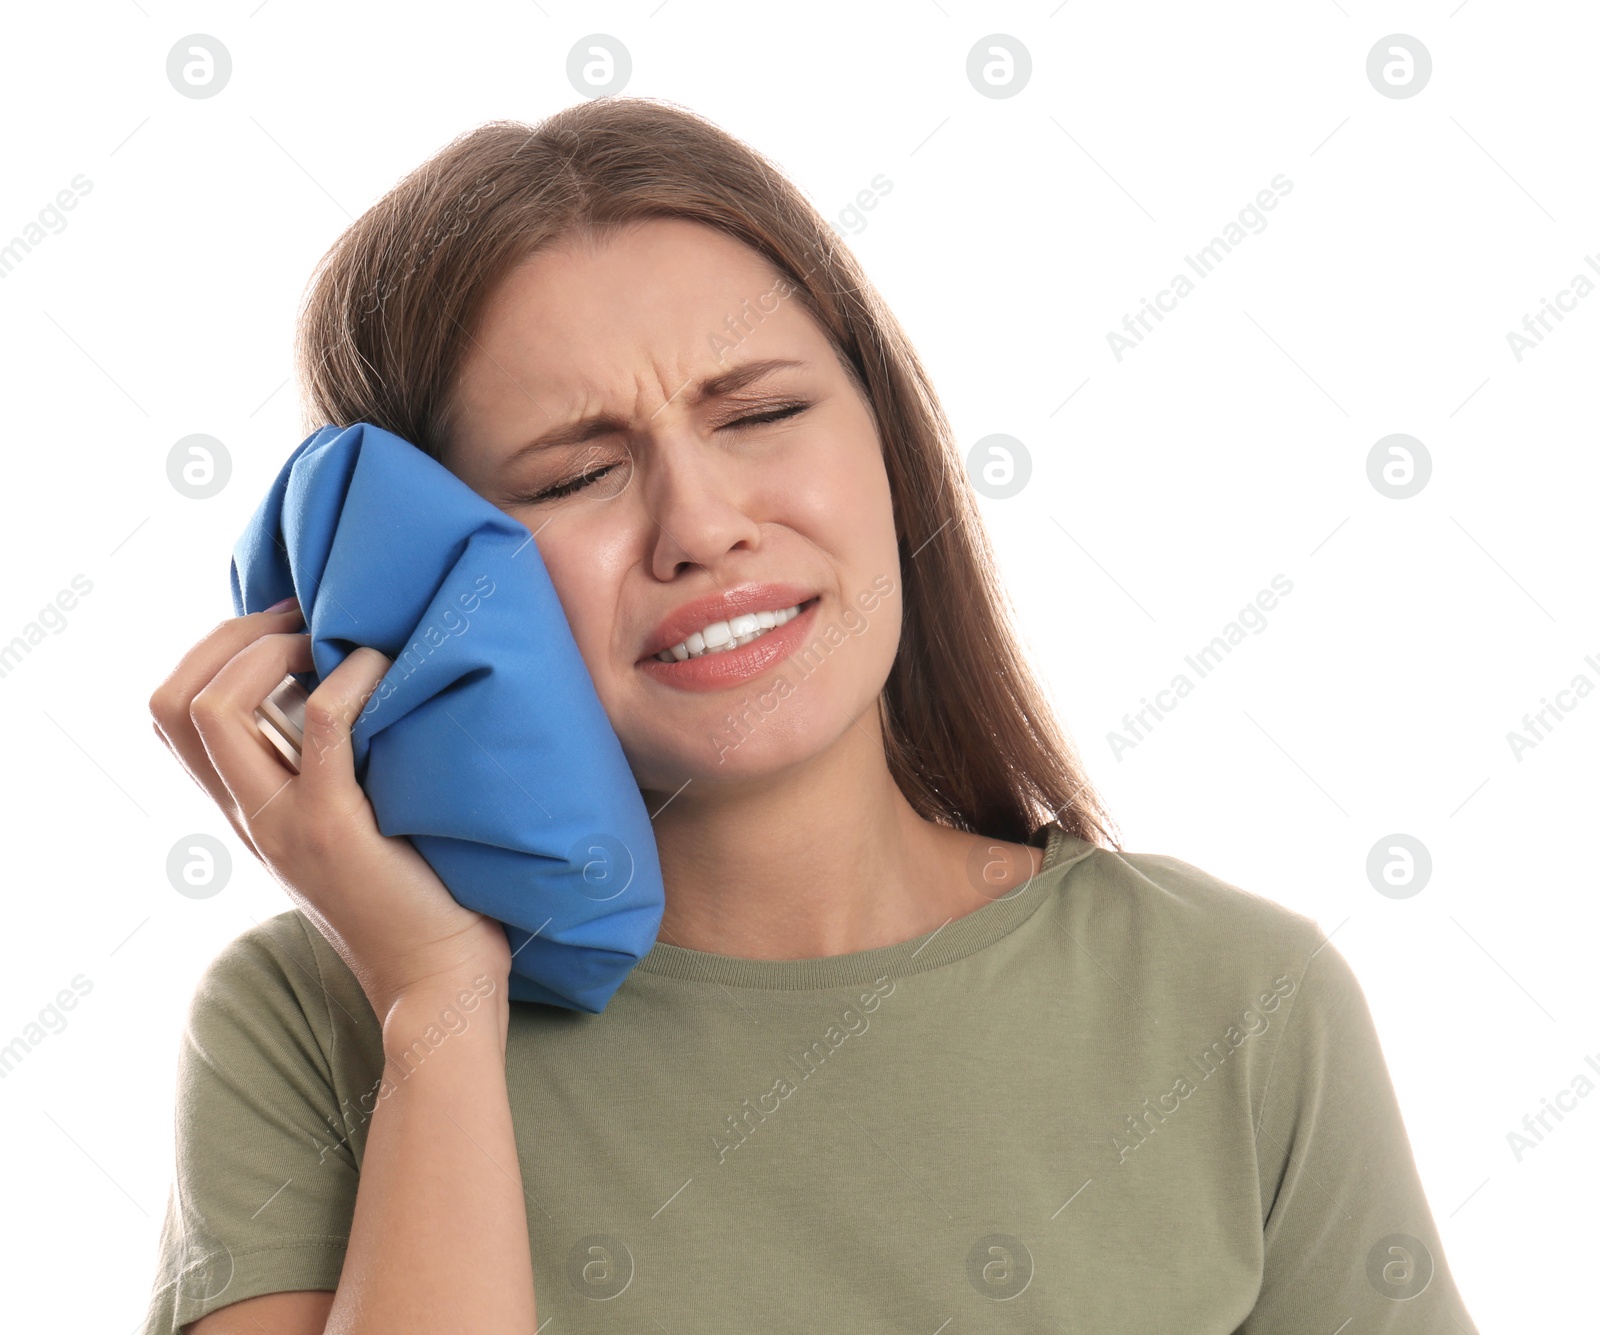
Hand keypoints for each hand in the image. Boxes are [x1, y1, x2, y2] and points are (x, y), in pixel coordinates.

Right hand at [149, 602, 511, 1020]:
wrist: (438, 985)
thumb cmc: (418, 898)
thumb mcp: (351, 827)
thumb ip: (329, 775)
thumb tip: (349, 688)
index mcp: (251, 812)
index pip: (173, 718)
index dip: (212, 653)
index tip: (283, 626)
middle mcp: (252, 816)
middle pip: (173, 703)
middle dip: (229, 635)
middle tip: (302, 618)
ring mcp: (287, 822)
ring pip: (215, 708)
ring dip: (270, 648)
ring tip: (334, 638)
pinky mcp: (338, 827)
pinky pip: (322, 724)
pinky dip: (351, 677)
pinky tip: (389, 667)